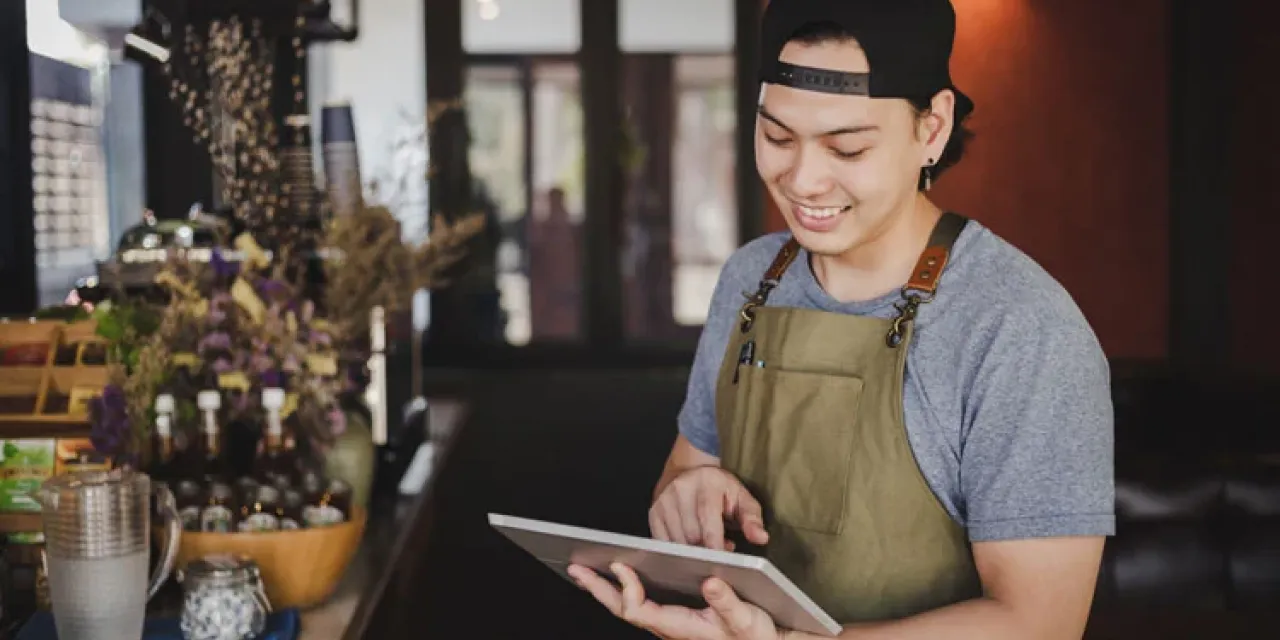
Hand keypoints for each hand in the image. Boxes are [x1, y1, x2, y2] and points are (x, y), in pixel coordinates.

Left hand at [569, 562, 781, 639]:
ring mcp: (668, 622)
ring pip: (628, 606)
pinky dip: (623, 588)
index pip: (638, 610)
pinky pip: (639, 603)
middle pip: (623, 608)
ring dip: (606, 589)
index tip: (619, 565)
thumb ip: (727, 602)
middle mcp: (667, 626)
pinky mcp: (672, 616)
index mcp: (679, 626)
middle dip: (598, 588)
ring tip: (585, 571)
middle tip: (575, 569)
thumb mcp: (746, 618)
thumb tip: (710, 583)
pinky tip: (617, 576)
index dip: (625, 589)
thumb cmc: (754, 633)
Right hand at [650, 466, 768, 550]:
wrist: (688, 472)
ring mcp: (663, 502)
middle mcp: (681, 490)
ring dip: (692, 552)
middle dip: (706, 550)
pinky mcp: (653, 513)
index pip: (708, 520)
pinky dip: (677, 551)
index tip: (723, 561)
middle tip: (720, 549)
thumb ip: (752, 519)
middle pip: (691, 536)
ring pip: (676, 543)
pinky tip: (689, 545)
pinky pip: (663, 543)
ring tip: (706, 544)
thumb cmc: (718, 489)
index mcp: (706, 484)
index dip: (715, 544)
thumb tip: (761, 538)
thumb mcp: (741, 497)